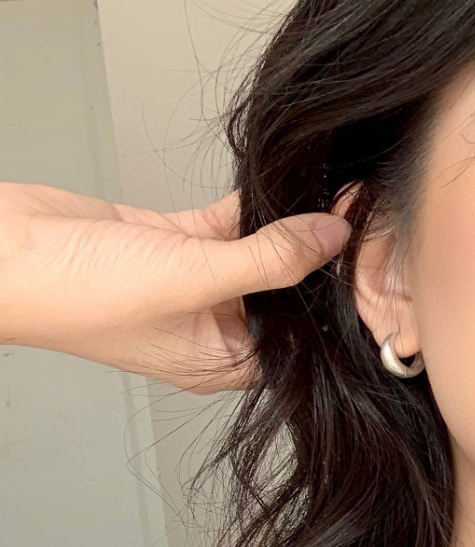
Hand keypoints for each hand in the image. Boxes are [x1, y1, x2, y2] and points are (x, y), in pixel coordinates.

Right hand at [0, 183, 351, 393]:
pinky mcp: (174, 243)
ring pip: (258, 254)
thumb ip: (268, 260)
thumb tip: (329, 238)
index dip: (330, 303)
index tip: (365, 262)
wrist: (3, 252)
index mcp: (223, 362)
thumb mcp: (194, 279)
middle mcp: (214, 328)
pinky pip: (228, 224)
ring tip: (332, 193)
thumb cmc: (80, 296)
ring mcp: (194, 284)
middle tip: (358, 218)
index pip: (298, 340)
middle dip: (315, 259)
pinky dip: (252, 206)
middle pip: (283, 293)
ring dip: (286, 225)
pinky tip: (283, 184)